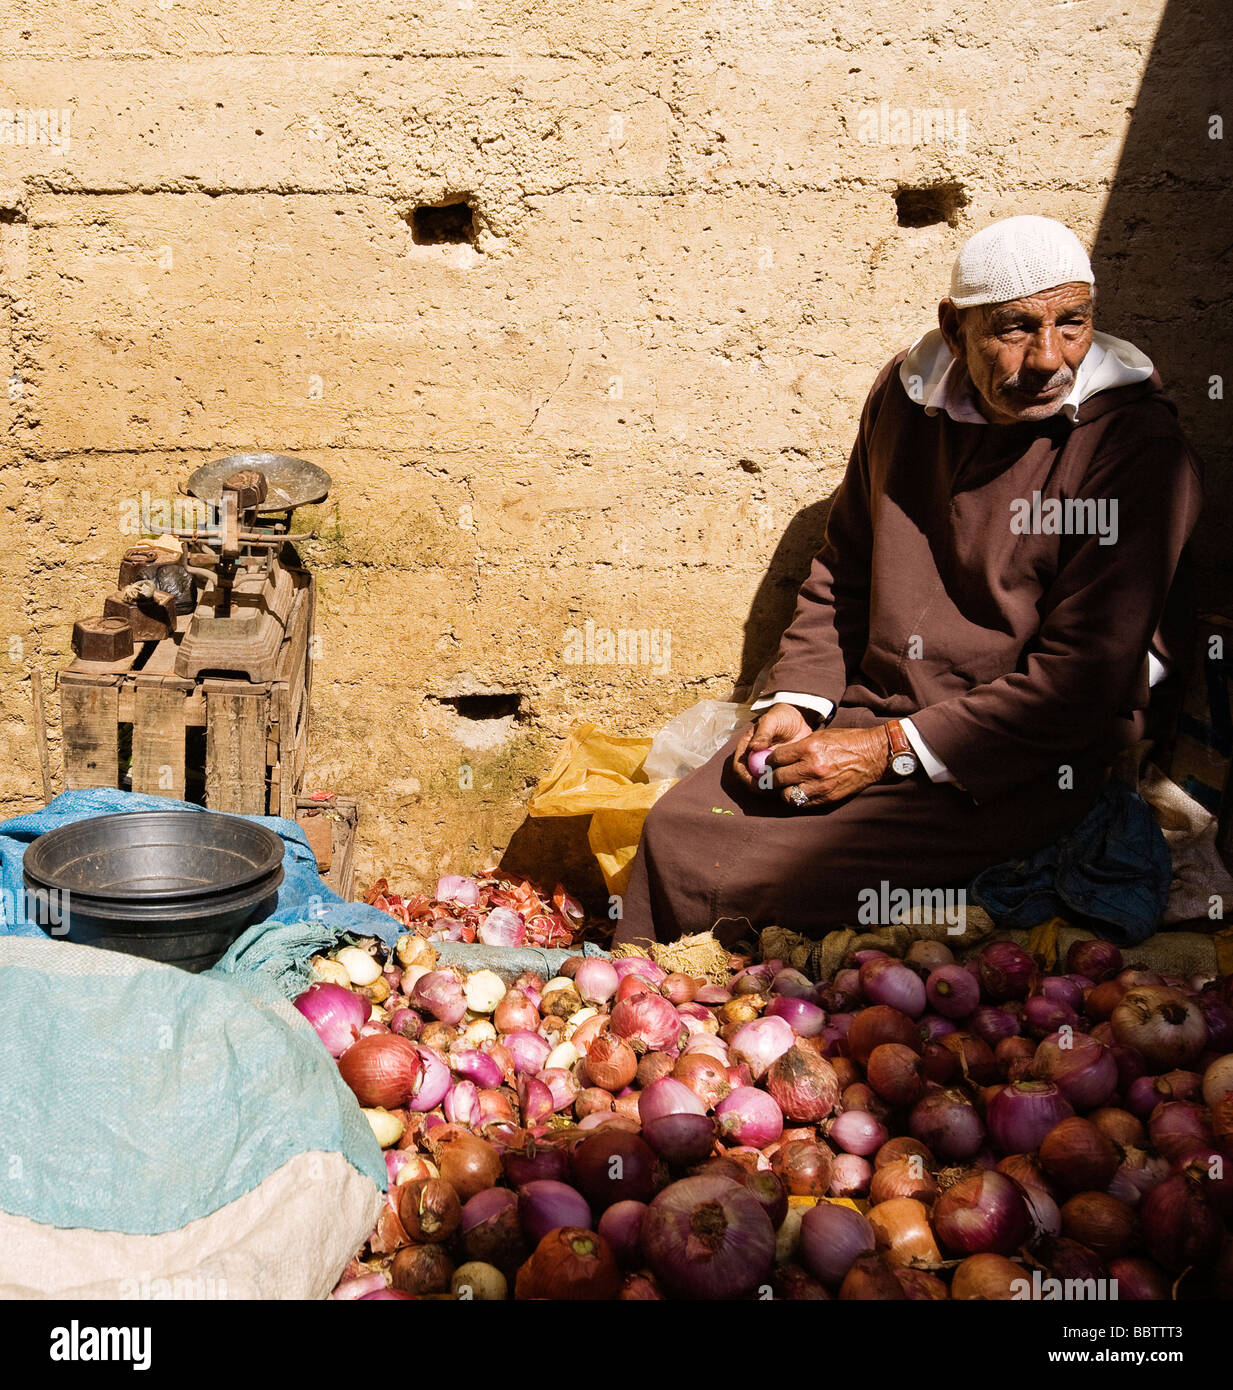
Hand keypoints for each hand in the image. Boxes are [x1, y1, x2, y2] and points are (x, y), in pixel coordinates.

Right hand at [732, 703, 814, 787]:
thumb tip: (753, 747)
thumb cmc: (783, 717)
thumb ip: (763, 732)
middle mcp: (753, 759)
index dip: (745, 777)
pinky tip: (791, 784)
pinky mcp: (779, 770)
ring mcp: (766, 766)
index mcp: (747, 747)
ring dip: (770, 788)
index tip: (756, 782)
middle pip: (749, 779)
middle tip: (772, 788)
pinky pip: (777, 783)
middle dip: (758, 787)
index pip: (739, 766)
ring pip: (763, 784)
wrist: (800, 719)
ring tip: (783, 786)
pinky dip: (782, 786)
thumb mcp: (772, 720)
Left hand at [768, 724, 889, 805]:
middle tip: (770, 777)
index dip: (770, 760)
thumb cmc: (847, 741)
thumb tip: (779, 756)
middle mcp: (812, 767)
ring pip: (787, 795)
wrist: (873, 755)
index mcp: (809, 748)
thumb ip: (799, 748)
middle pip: (778, 778)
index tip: (771, 762)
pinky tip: (798, 792)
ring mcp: (820, 785)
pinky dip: (797, 799)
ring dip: (783, 791)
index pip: (777, 758)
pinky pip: (803, 803)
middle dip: (771, 778)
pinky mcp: (827, 797)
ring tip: (785, 786)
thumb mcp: (820, 737)